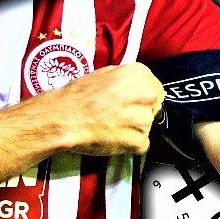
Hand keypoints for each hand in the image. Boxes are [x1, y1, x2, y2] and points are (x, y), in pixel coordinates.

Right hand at [44, 63, 164, 155]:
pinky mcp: (139, 140)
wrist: (64, 117)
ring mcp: (145, 119)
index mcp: (142, 75)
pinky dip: (129, 145)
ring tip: (111, 127)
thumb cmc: (79, 94)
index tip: (128, 103)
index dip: (141, 99)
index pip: (155, 90)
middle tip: (118, 116)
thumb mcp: (106, 73)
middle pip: (153, 108)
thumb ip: (127, 80)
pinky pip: (141, 145)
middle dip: (139, 113)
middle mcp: (148, 95)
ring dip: (133, 129)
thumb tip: (136, 87)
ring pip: (146, 126)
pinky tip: (113, 139)